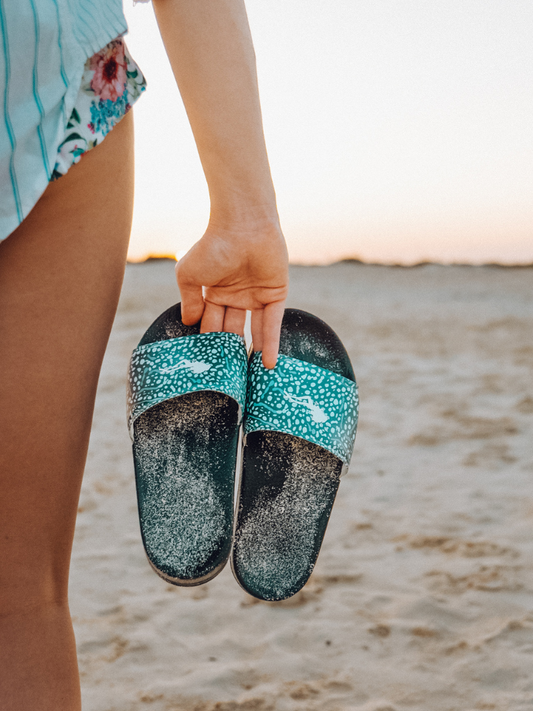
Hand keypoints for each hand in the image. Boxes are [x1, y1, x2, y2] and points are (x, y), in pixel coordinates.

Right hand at [176, 220, 288, 368]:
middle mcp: (234, 298)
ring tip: (249, 379)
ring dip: (251, 354)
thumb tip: (189, 325)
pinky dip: (270, 343)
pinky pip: (272, 324)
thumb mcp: (189, 274)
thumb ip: (190, 300)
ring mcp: (255, 298)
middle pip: (230, 331)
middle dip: (229, 353)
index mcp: (213, 294)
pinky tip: (268, 363)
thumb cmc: (212, 246)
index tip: (205, 367)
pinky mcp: (274, 296)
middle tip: (227, 379)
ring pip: (252, 332)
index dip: (207, 343)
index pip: (209, 324)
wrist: (243, 226)